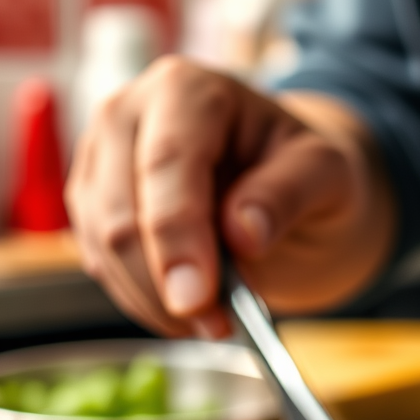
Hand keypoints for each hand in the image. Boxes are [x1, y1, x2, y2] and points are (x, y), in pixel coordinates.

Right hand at [66, 56, 394, 337]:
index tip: (197, 299)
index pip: (167, 166)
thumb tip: (243, 234)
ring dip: (156, 302)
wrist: (288, 184)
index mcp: (188, 91)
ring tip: (216, 323)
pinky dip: (144, 302)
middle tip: (218, 327)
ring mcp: (102, 161)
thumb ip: (287, 195)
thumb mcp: (326, 173)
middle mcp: (128, 114)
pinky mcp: (93, 205)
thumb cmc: (306, 170)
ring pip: (103, 247)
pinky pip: (102, 265)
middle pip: (120, 213)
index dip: (178, 238)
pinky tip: (189, 312)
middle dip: (165, 285)